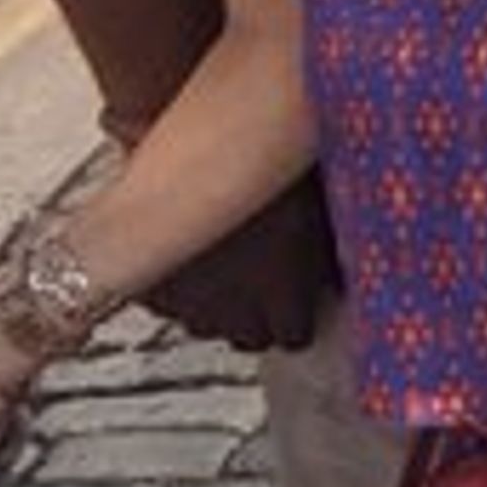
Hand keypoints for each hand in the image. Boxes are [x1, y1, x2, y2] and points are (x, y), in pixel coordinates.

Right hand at [134, 179, 336, 352]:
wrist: (194, 149)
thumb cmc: (264, 166)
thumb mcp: (311, 204)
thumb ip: (324, 251)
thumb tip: (338, 275)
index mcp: (283, 290)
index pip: (294, 336)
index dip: (296, 317)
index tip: (295, 301)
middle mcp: (236, 309)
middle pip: (250, 337)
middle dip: (257, 318)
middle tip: (258, 287)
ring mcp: (187, 303)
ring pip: (204, 326)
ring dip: (215, 308)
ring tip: (220, 270)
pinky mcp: (148, 290)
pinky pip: (166, 305)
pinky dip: (175, 290)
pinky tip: (185, 258)